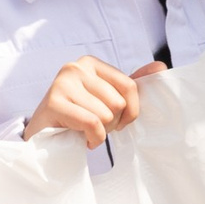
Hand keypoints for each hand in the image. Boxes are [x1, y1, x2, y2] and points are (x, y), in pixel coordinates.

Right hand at [24, 58, 161, 147]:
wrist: (43, 136)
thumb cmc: (78, 116)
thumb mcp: (107, 98)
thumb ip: (131, 84)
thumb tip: (161, 67)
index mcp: (92, 63)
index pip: (130, 86)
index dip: (131, 111)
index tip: (119, 120)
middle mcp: (76, 67)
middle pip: (118, 102)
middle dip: (112, 123)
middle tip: (95, 127)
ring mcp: (62, 83)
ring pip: (105, 115)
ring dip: (100, 132)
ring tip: (85, 131)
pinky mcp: (54, 102)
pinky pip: (92, 124)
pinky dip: (93, 138)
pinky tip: (83, 140)